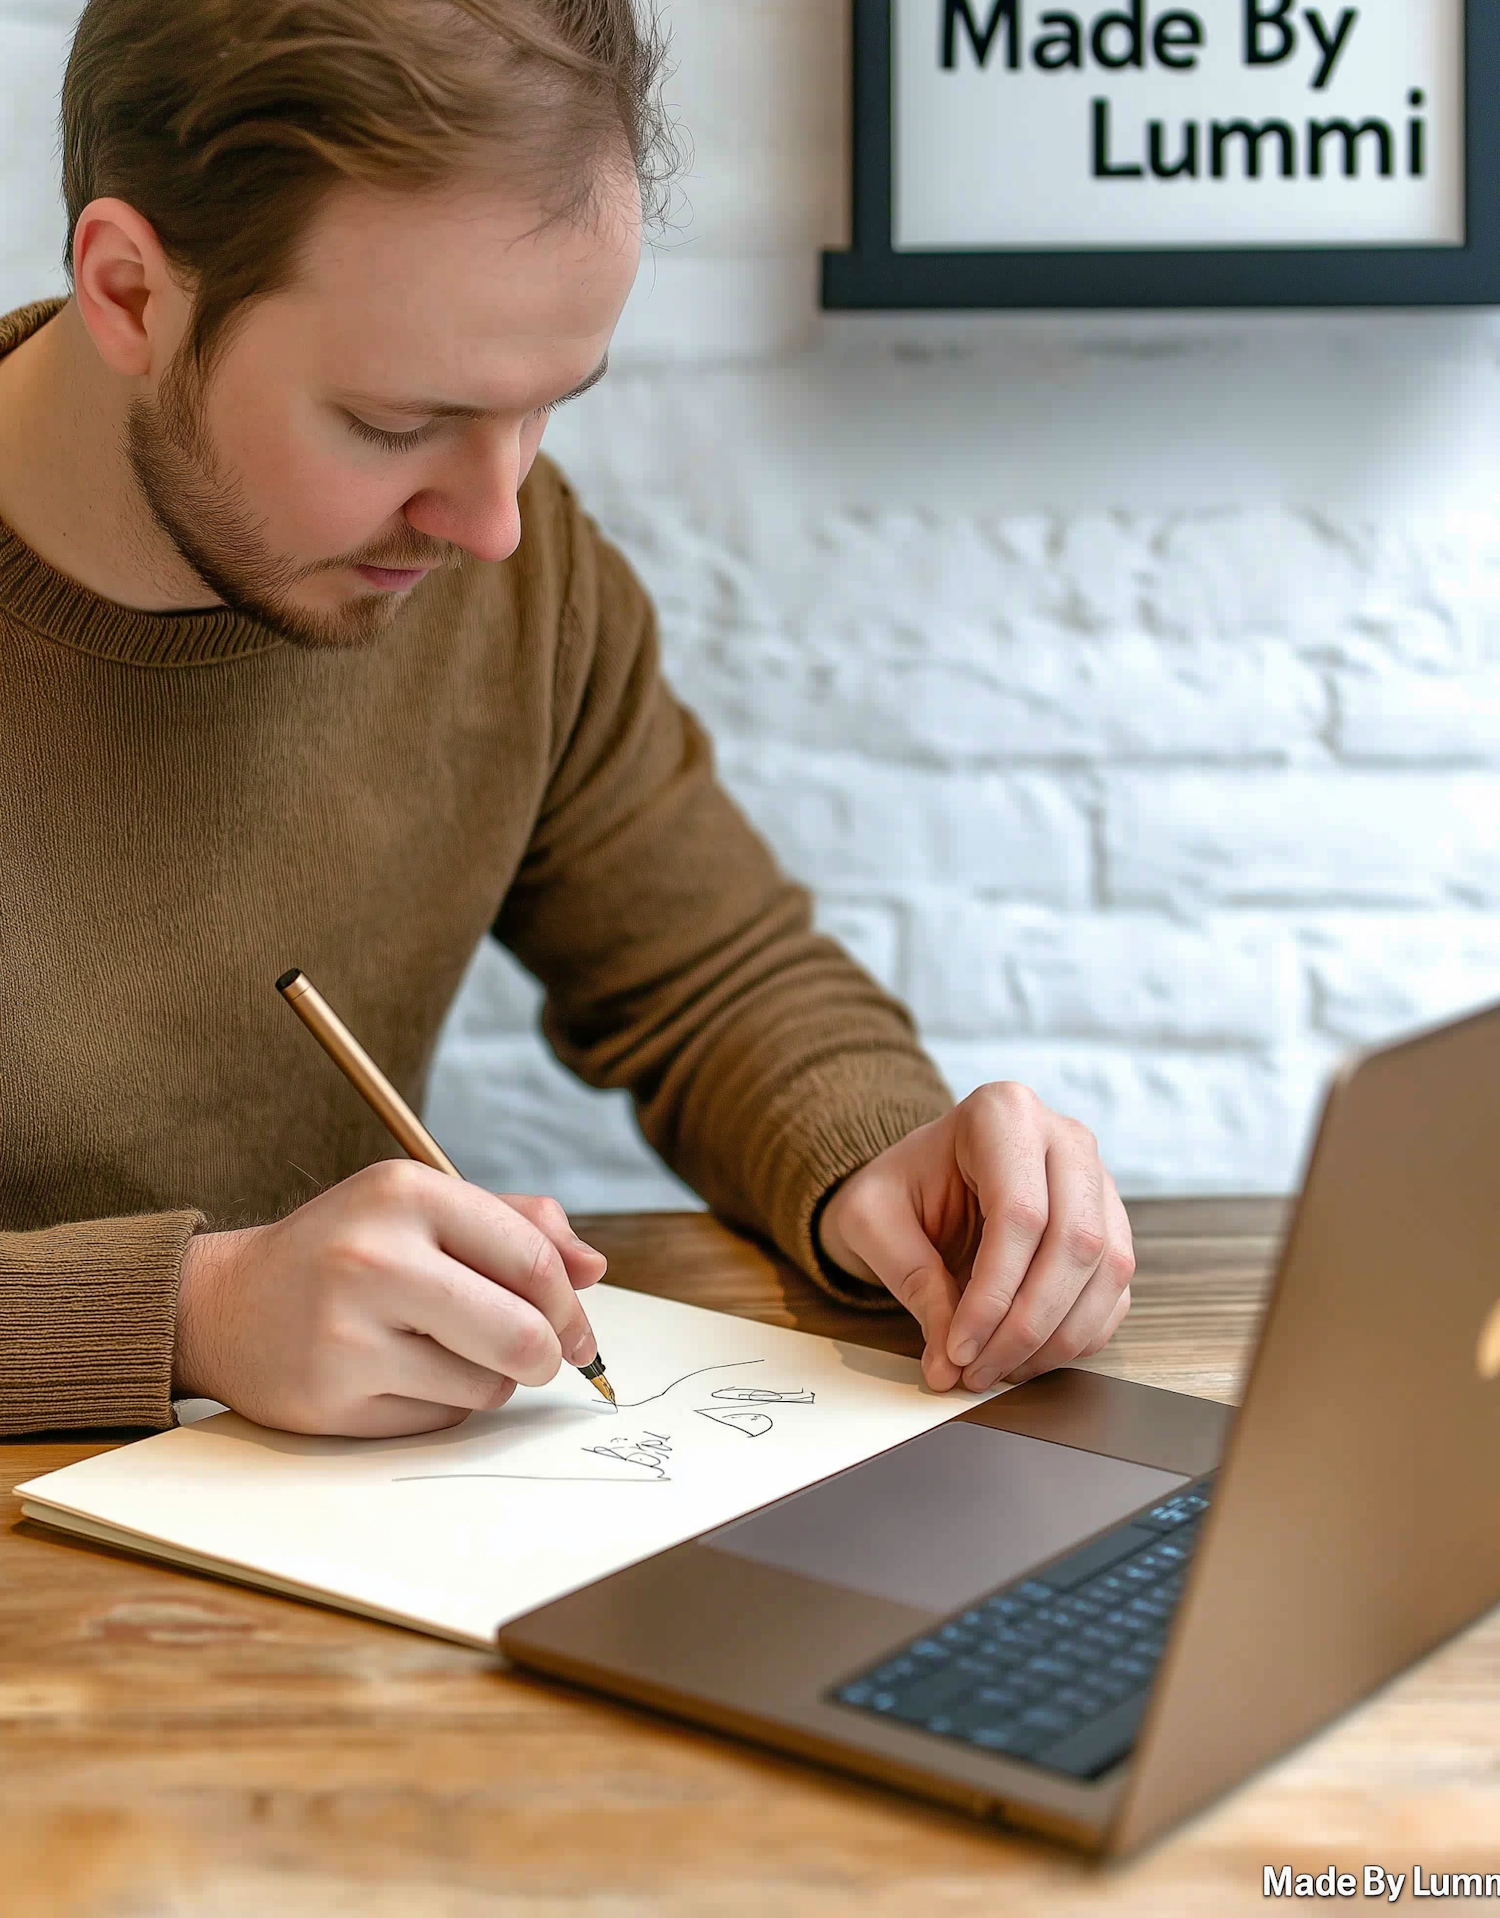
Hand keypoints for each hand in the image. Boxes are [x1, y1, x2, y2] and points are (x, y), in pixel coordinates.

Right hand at [172, 1162, 607, 1435]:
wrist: (227, 1304)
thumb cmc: (347, 1250)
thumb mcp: (422, 1208)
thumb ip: (515, 1225)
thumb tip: (595, 1268)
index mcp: (405, 1193)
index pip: (532, 1260)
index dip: (572, 1307)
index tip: (578, 1332)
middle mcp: (373, 1258)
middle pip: (520, 1335)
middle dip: (546, 1357)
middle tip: (537, 1359)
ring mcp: (346, 1333)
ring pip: (485, 1387)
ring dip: (488, 1383)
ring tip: (445, 1354)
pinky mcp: (330, 1400)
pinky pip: (437, 1423)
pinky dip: (439, 1409)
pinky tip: (398, 1378)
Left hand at [817, 1084, 1133, 1393]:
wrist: (923, 1179)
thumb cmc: (897, 1189)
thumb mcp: (872, 1221)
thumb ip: (911, 1281)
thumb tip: (949, 1364)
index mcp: (1004, 1113)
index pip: (1020, 1214)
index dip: (994, 1295)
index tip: (959, 1348)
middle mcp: (1066, 1138)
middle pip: (1074, 1242)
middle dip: (1027, 1324)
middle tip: (977, 1371)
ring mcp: (1099, 1180)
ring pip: (1107, 1270)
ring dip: (1056, 1338)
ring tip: (997, 1370)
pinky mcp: (1111, 1224)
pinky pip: (1115, 1290)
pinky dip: (1076, 1335)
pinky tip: (1026, 1356)